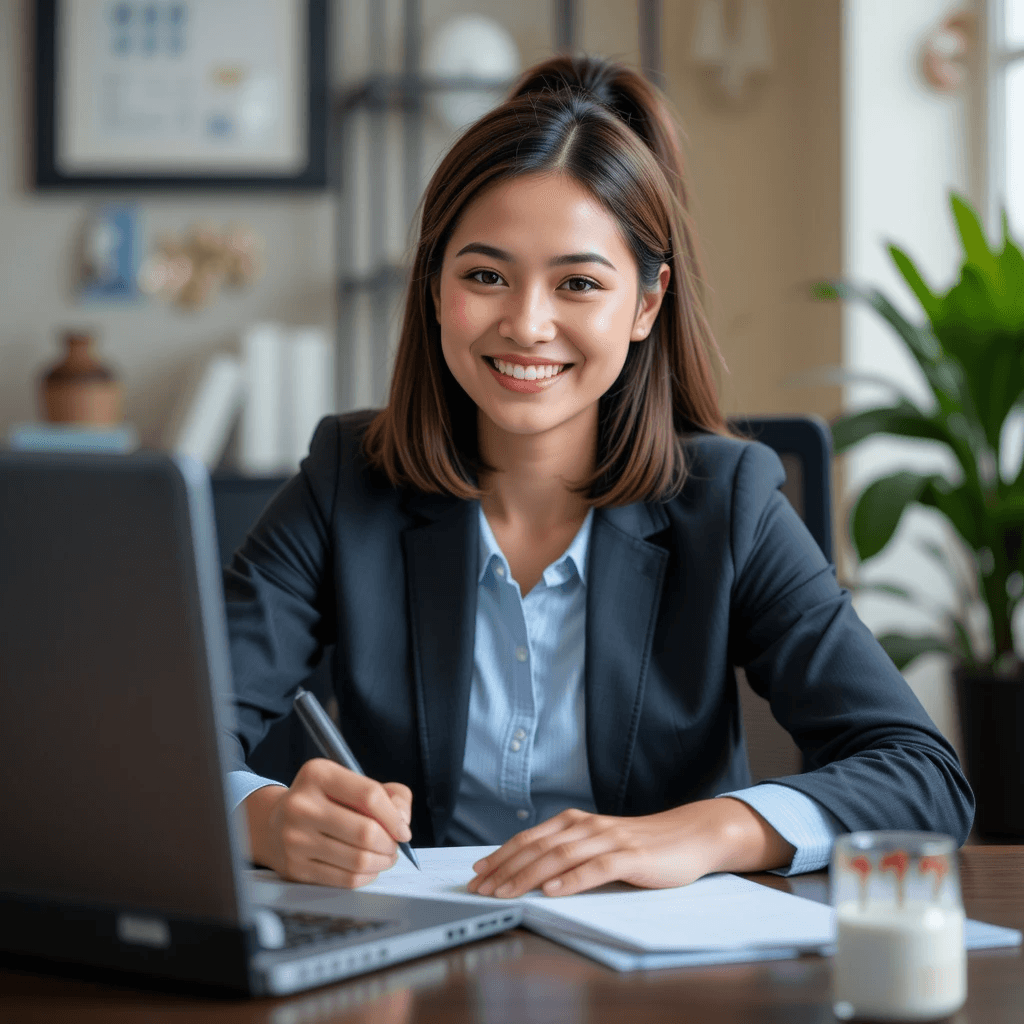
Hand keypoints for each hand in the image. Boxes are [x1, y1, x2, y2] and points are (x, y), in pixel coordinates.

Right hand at [242, 759, 412, 887]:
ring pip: (358, 859)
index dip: (394, 817)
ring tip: (384, 856)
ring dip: (382, 861)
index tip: (403, 829)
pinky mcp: (295, 868)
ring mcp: (295, 839)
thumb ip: (391, 794)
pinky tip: (368, 868)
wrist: (276, 823)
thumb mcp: (353, 783)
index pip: (369, 795)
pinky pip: (345, 879)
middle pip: (365, 831)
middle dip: (390, 843)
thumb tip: (402, 821)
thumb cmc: (325, 802)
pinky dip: (366, 876)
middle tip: (393, 845)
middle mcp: (301, 805)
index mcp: (318, 775)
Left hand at [466, 799, 795, 898]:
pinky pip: (596, 867)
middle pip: (538, 847)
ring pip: (560, 856)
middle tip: (480, 889)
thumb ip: (569, 851)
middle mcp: (587, 826)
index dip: (500, 855)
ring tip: (505, 893)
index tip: (477, 873)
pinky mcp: (630, 856)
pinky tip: (553, 891)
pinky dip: (572, 879)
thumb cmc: (641, 845)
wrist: (689, 835)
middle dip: (504, 869)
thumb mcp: (599, 843)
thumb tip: (529, 870)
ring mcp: (609, 839)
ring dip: (528, 876)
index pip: (529, 838)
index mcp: (576, 822)